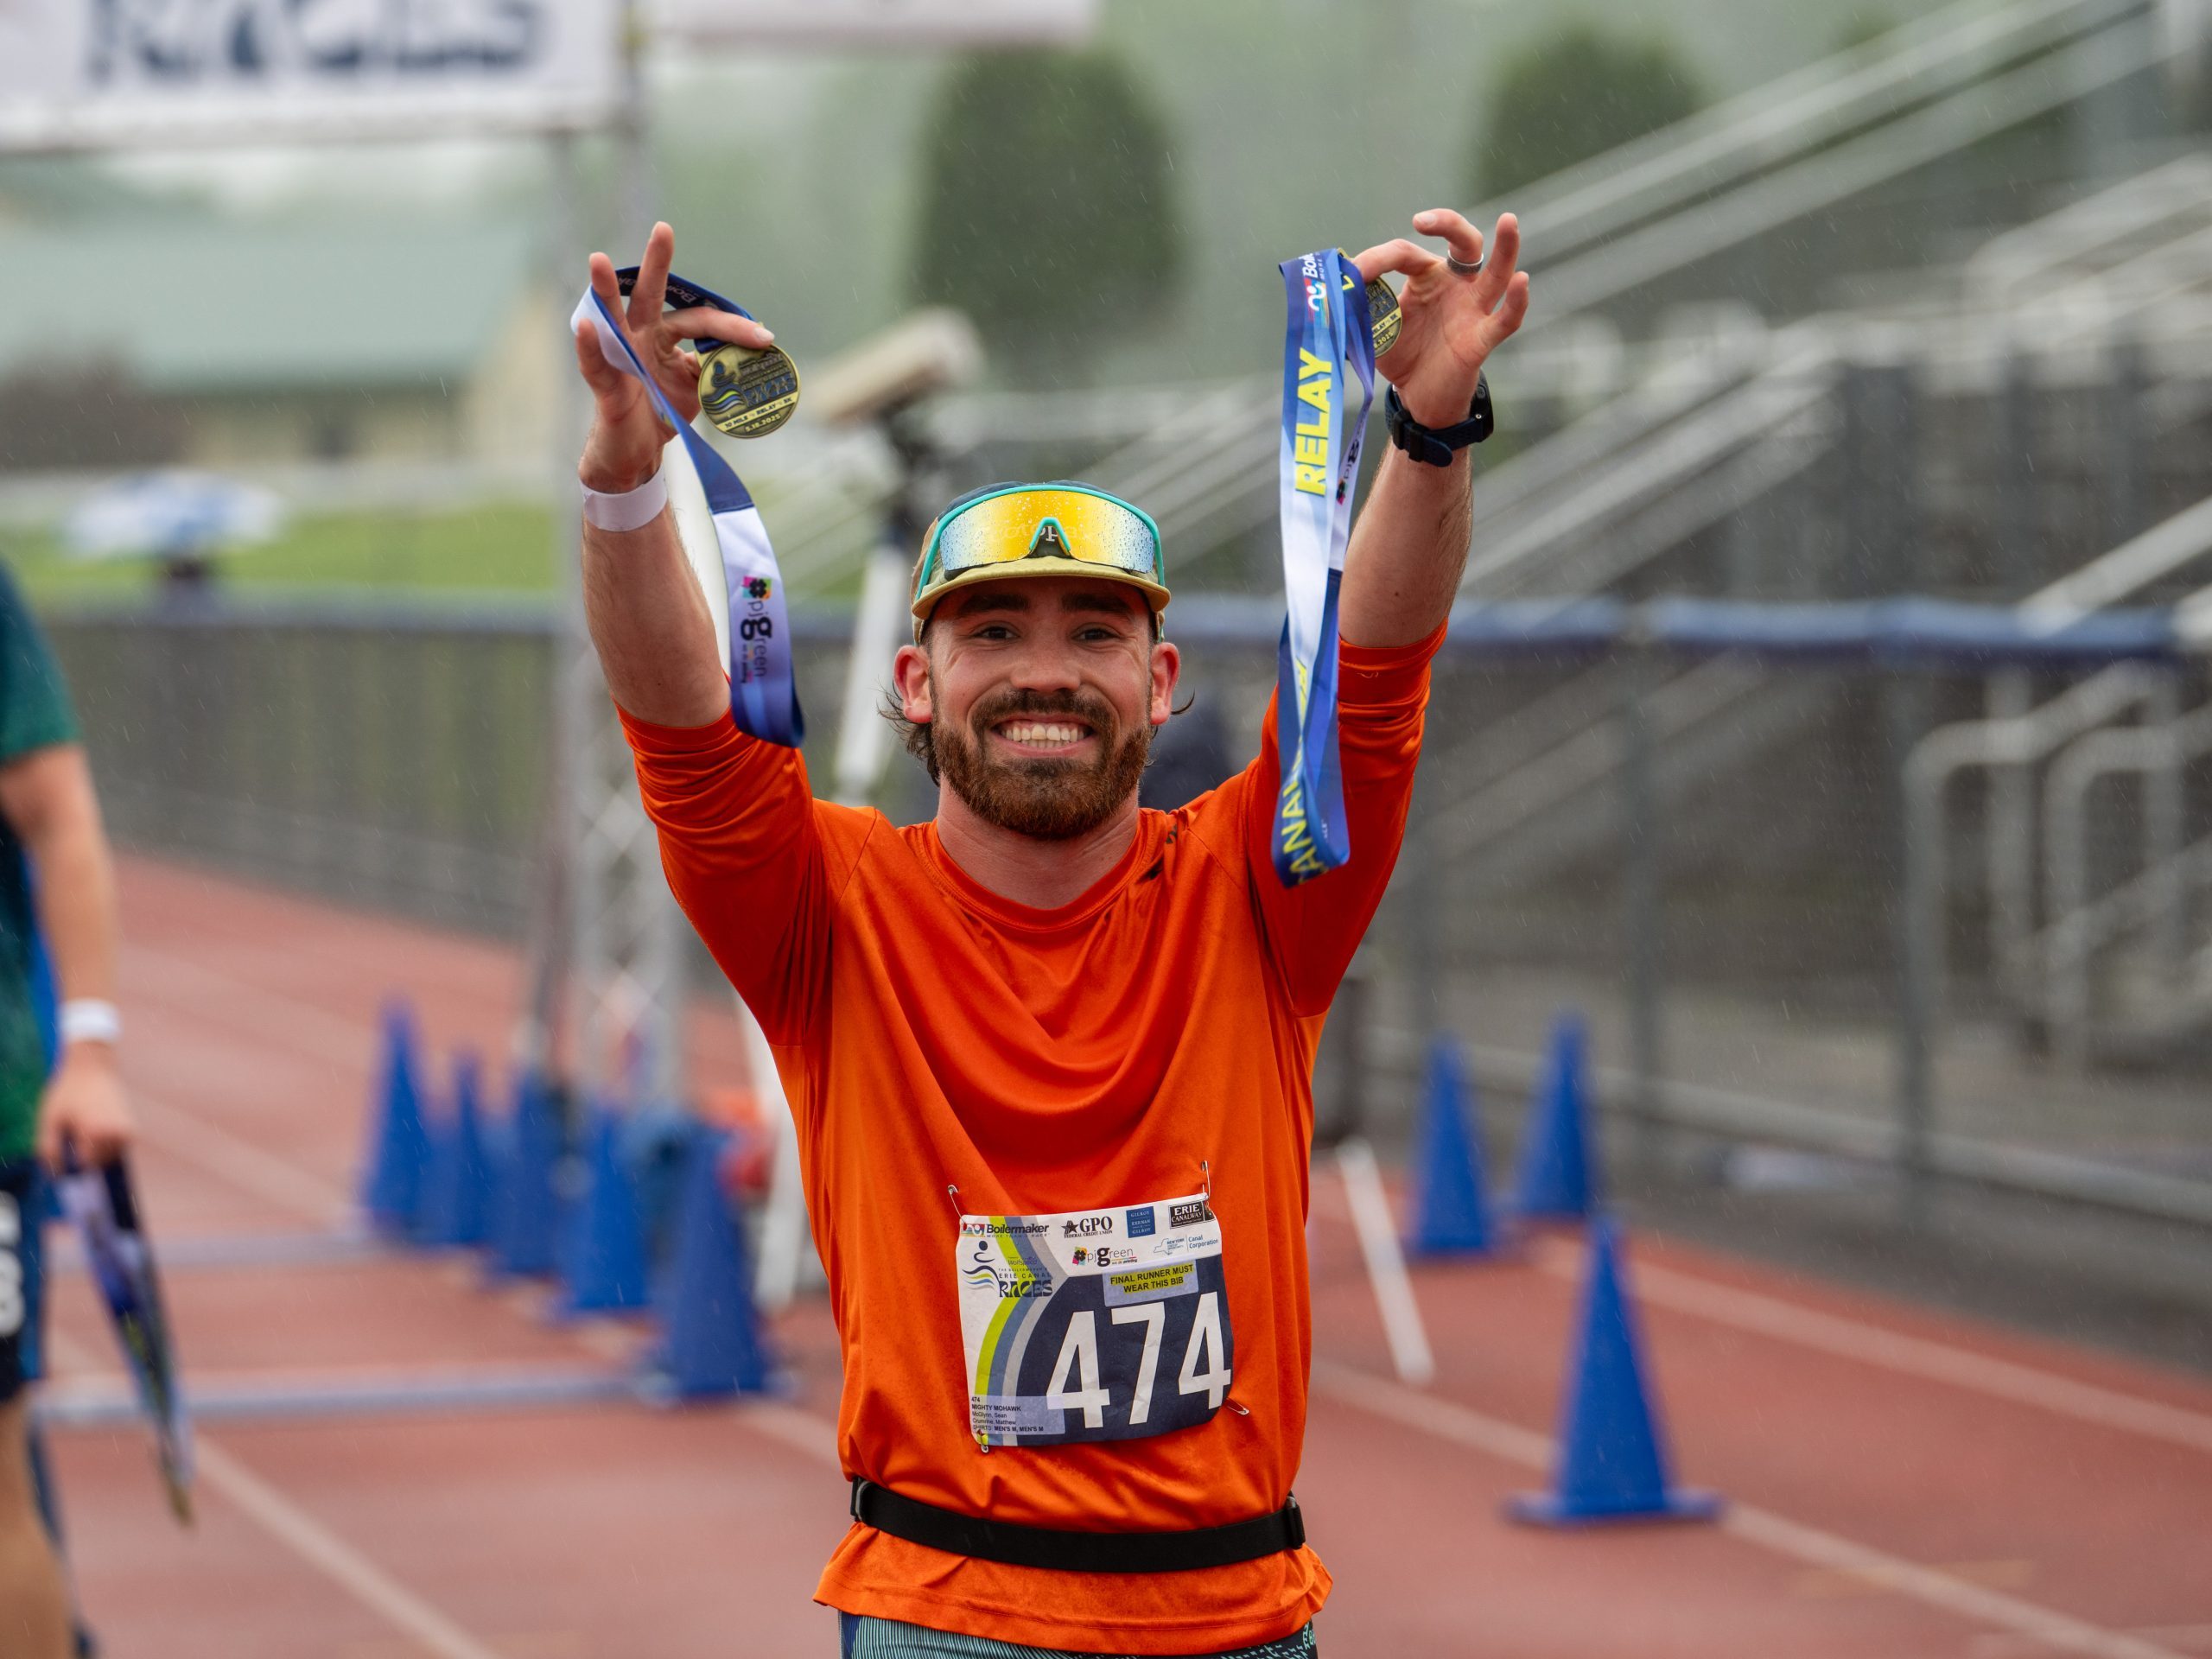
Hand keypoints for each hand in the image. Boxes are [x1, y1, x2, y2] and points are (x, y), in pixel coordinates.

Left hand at [35, 1044, 132, 1169]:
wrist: (93, 1066)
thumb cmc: (67, 1091)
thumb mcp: (49, 1119)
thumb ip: (48, 1149)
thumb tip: (55, 1174)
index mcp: (94, 1132)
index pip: (85, 1164)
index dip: (71, 1160)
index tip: (65, 1149)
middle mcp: (116, 1133)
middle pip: (99, 1162)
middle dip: (85, 1155)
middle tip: (75, 1133)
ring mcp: (127, 1130)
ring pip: (111, 1156)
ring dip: (97, 1151)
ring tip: (86, 1128)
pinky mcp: (133, 1127)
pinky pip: (119, 1147)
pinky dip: (108, 1144)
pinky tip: (97, 1126)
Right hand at [572, 222, 779, 493]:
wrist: (635, 452)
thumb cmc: (661, 411)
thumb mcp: (696, 388)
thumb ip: (714, 368)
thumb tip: (742, 357)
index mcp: (665, 336)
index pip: (701, 322)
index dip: (733, 329)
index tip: (765, 338)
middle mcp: (639, 337)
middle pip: (649, 295)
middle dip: (657, 263)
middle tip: (664, 230)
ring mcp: (618, 356)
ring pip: (611, 317)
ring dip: (605, 289)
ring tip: (599, 259)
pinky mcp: (604, 384)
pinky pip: (594, 363)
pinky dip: (588, 345)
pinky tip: (586, 325)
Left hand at [1353, 209, 1529, 428]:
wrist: (1418, 399)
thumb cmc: (1402, 356)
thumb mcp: (1373, 329)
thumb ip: (1357, 310)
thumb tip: (1331, 293)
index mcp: (1427, 276)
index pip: (1405, 253)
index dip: (1377, 259)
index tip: (1351, 272)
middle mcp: (1455, 285)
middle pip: (1463, 242)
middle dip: (1447, 224)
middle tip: (1422, 220)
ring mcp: (1472, 310)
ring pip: (1496, 273)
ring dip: (1506, 248)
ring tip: (1510, 221)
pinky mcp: (1481, 339)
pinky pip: (1504, 319)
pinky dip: (1515, 302)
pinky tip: (1521, 283)